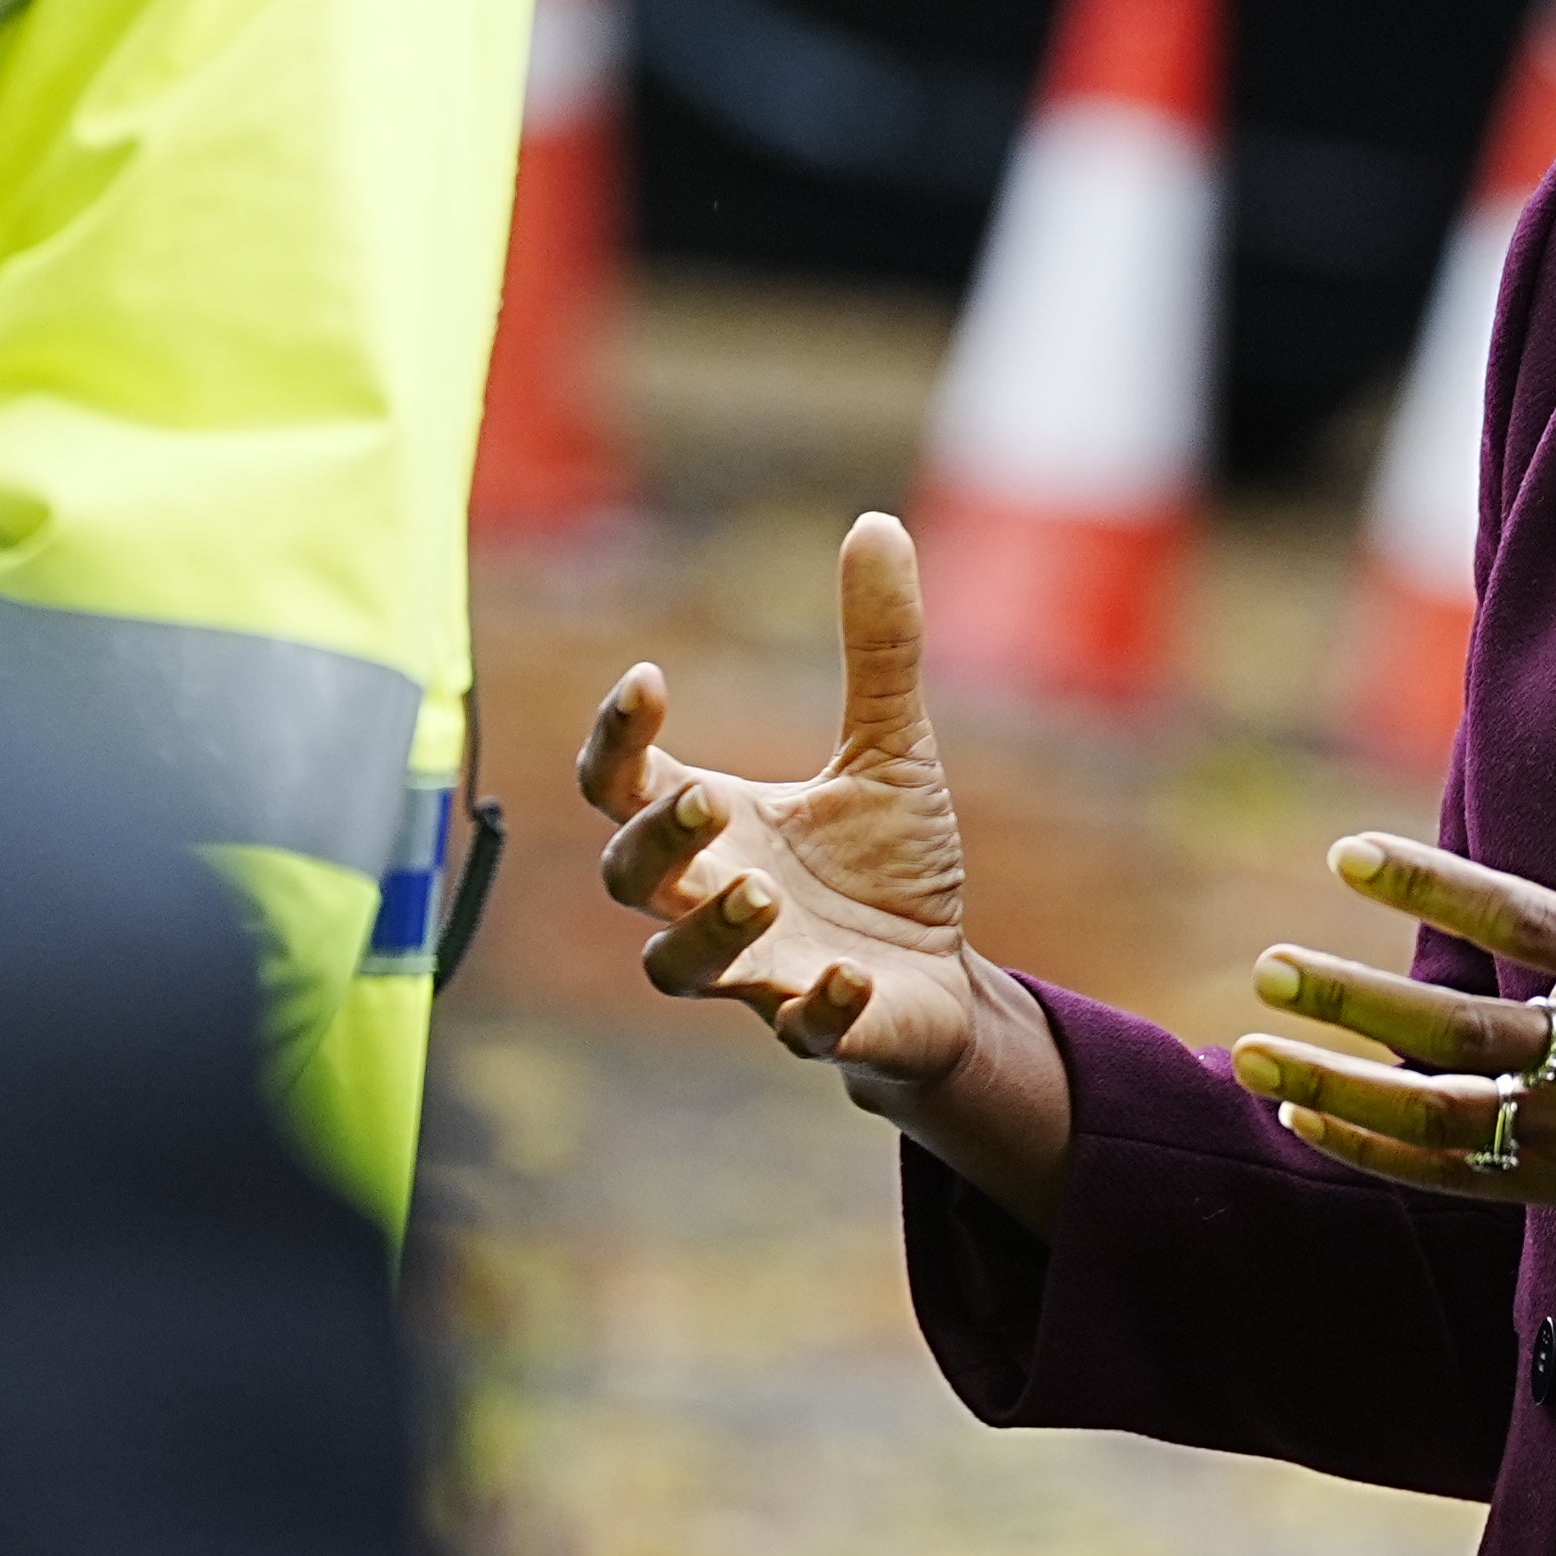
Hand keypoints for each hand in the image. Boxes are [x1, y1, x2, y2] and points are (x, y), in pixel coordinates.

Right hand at [579, 509, 1070, 1216]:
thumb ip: (877, 649)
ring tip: (760, 889)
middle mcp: (715, 899)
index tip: (649, 678)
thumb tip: (876, 523)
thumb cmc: (887, 868)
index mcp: (719, 827)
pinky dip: (813, 1010)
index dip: (616, 738)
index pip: (622, 784)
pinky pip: (797, 1032)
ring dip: (707, 931)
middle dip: (653, 839)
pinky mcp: (823, 1028)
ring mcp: (760, 973)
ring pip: (678, 966)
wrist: (939, 985)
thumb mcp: (891, 750)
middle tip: (700, 797)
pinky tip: (844, 977)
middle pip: (628, 877)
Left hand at [1223, 647, 1555, 1268]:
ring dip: (1341, 1091)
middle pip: (1459, 1031)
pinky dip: (1379, 1152)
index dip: (1430, 884)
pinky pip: (1463, 1175)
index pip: (1517, 917)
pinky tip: (1309, 1116)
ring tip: (1255, 1055)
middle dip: (1354, 1003)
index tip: (1344, 853)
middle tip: (1266, 968)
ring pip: (1444, 1117)